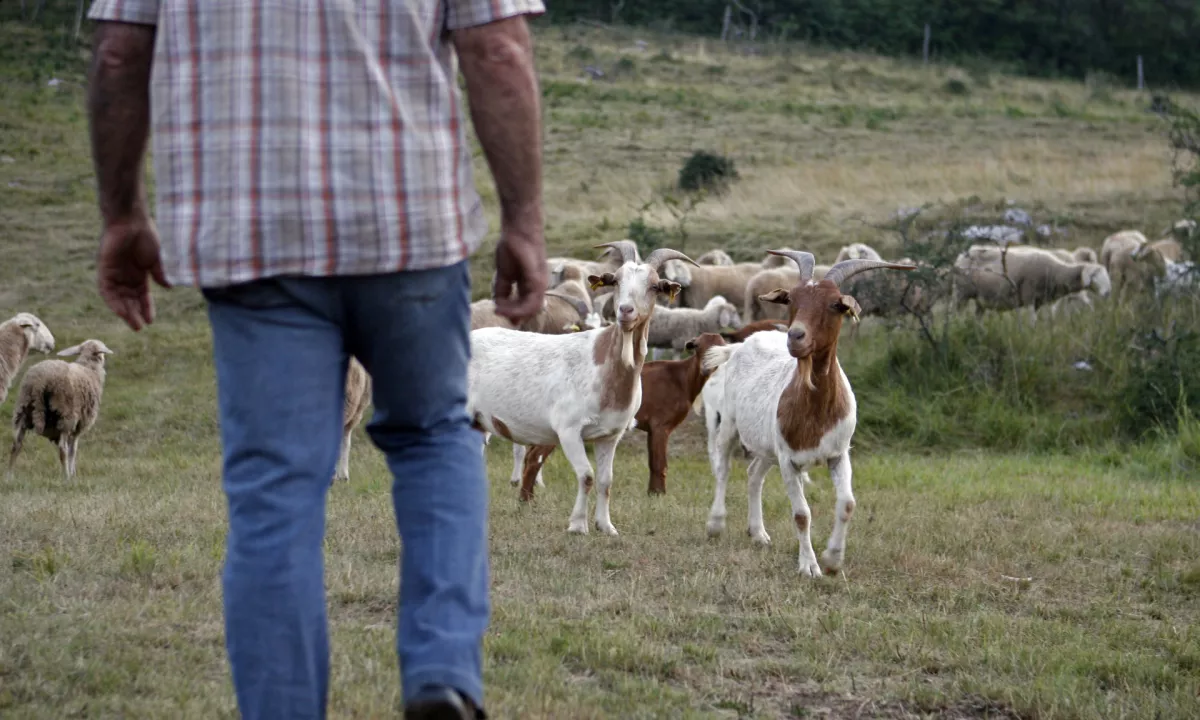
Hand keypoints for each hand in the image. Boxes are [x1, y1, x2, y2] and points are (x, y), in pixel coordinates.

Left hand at [97, 213, 170, 330]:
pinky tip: (121, 311)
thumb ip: (159, 273)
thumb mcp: (155, 258)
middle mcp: (126, 276)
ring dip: (125, 311)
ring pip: (118, 298)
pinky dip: (113, 301)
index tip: (151, 320)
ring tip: (133, 323)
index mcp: (139, 273)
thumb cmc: (145, 235)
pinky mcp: (105, 270)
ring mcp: (114, 273)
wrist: (131, 220)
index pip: (142, 295)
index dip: (146, 308)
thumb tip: (168, 287)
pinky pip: (107, 290)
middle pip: (129, 299)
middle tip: (140, 327)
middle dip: (135, 313)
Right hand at [492, 220, 546, 321]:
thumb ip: (502, 290)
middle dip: (512, 314)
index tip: (497, 312)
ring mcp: (540, 284)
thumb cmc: (512, 248)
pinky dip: (517, 308)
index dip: (513, 313)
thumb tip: (498, 305)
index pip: (525, 306)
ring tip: (498, 309)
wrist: (518, 231)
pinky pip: (532, 302)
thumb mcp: (504, 274)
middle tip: (497, 311)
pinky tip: (502, 305)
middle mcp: (538, 287)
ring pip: (531, 309)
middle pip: (529, 311)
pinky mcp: (538, 281)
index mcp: (531, 286)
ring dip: (513, 312)